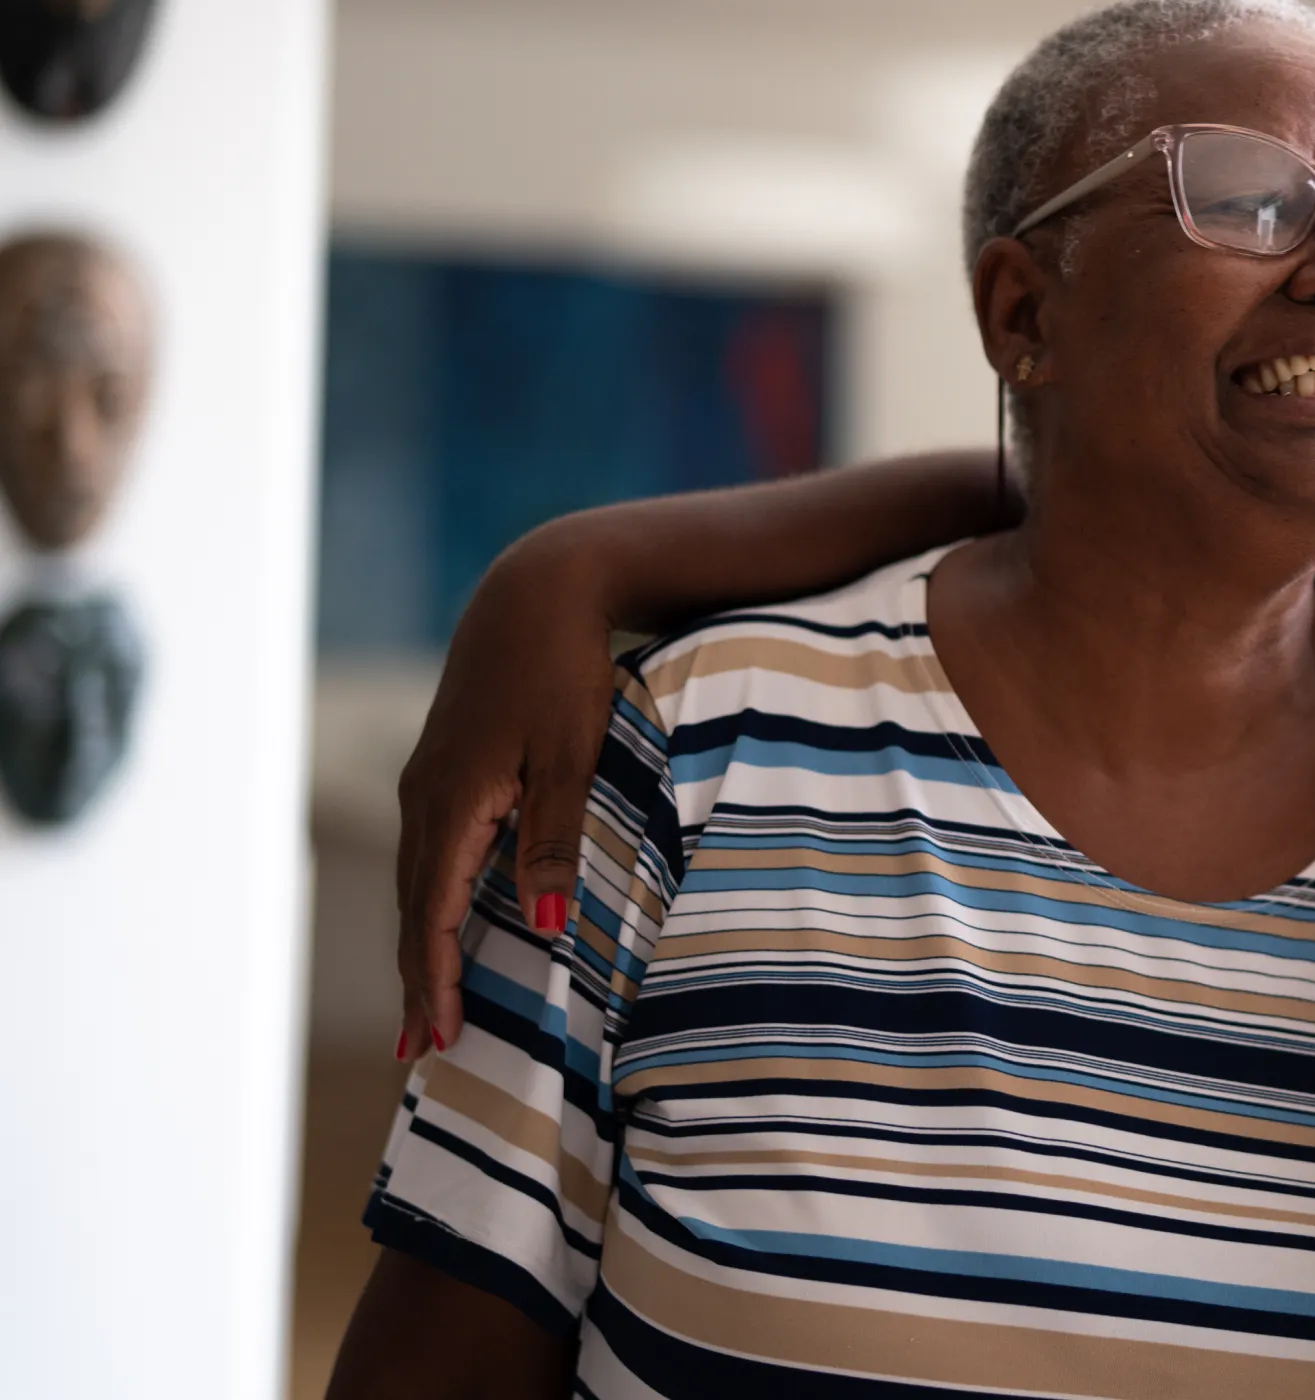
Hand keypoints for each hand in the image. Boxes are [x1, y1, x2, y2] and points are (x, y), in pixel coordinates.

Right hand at [394, 529, 614, 1060]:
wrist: (537, 592)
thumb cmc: (563, 670)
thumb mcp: (571, 755)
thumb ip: (553, 841)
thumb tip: (544, 929)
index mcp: (451, 804)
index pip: (432, 915)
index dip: (437, 981)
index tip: (440, 1039)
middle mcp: (426, 799)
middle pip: (414, 909)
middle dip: (418, 981)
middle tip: (419, 1052)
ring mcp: (430, 782)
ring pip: (418, 882)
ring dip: (421, 945)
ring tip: (427, 1005)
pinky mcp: (448, 768)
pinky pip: (432, 853)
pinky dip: (432, 900)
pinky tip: (444, 920)